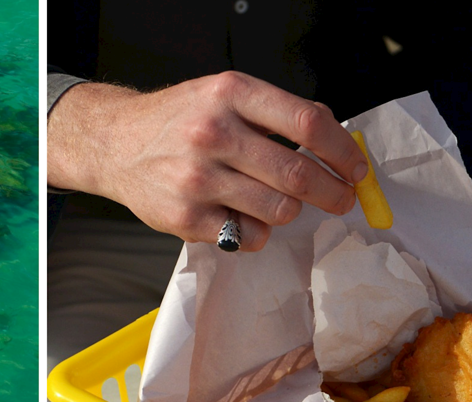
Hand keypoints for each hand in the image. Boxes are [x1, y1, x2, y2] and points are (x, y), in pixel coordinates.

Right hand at [48, 72, 367, 251]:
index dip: (342, 151)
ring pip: (279, 210)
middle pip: (298, 173)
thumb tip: (336, 145)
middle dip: (332, 192)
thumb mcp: (224, 96)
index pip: (307, 123)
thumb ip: (275, 114)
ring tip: (279, 203)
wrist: (116, 143)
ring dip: (290, 211)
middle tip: (341, 199)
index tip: (356, 168)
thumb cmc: (178, 120)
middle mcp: (213, 134)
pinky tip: (243, 216)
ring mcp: (198, 179)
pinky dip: (257, 232)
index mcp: (231, 94)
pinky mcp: (186, 217)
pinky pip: (248, 236)